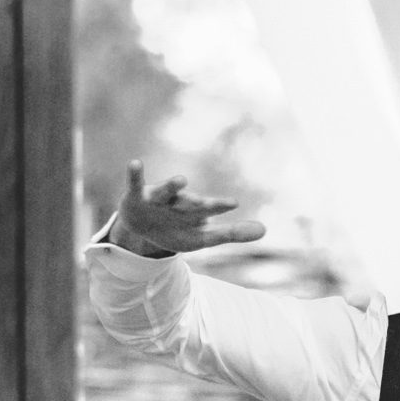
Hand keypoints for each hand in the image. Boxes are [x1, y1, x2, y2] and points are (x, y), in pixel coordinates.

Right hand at [108, 161, 266, 257]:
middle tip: (208, 203)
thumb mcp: (202, 237)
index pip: (208, 210)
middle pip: (188, 203)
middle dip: (198, 203)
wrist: (141, 226)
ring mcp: (157, 198)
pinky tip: (135, 163)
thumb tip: (265, 230)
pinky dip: (134, 174)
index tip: (233, 203)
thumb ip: (231, 233)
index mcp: (193, 212)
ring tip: (182, 179)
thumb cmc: (176, 228)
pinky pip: (134, 183)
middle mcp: (177, 202)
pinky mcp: (137, 196)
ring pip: (165, 191)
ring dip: (172, 186)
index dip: (219, 206)